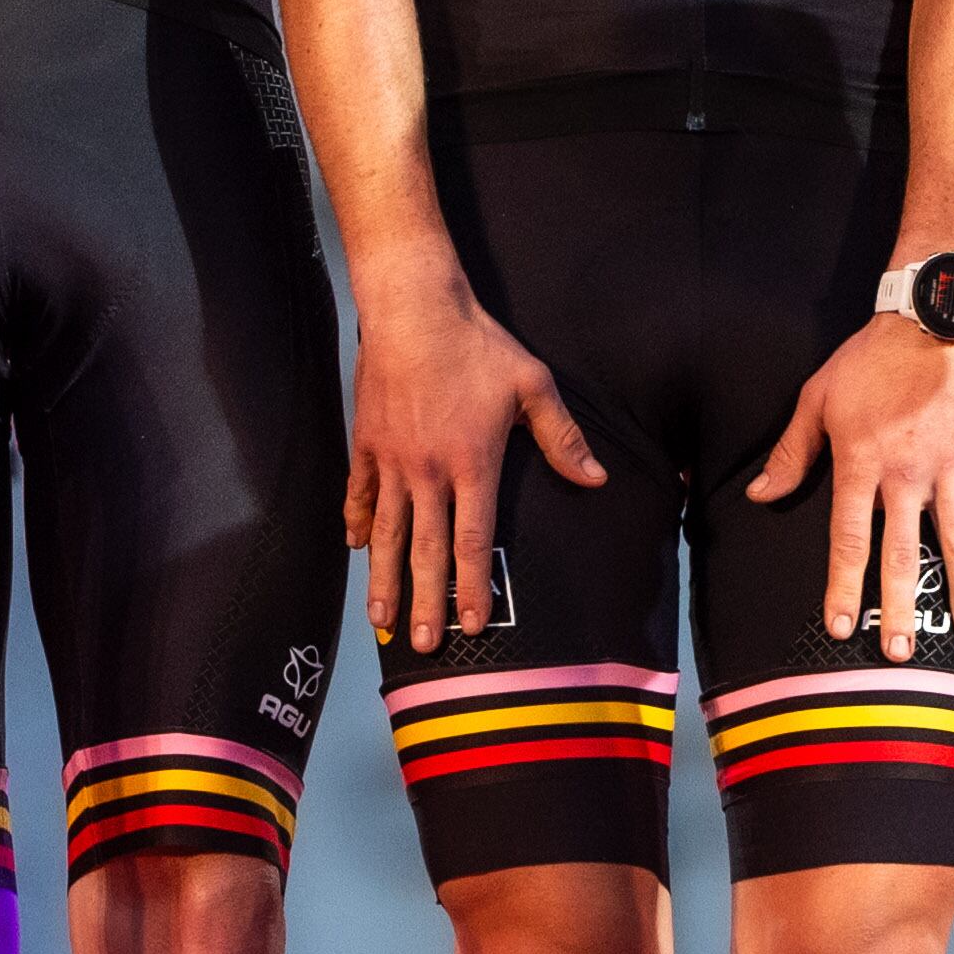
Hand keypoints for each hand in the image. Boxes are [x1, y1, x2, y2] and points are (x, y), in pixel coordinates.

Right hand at [346, 285, 605, 652]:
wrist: (412, 308)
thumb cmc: (477, 344)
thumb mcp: (532, 384)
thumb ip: (562, 437)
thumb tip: (596, 478)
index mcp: (472, 463)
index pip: (471, 540)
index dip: (471, 587)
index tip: (472, 624)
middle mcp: (428, 472)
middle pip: (425, 550)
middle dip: (424, 602)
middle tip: (422, 645)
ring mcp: (391, 460)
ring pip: (387, 533)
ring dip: (384, 579)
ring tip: (381, 621)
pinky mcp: (366, 442)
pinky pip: (359, 493)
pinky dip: (358, 523)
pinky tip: (357, 549)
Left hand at [748, 312, 953, 657]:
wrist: (932, 320)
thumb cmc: (868, 360)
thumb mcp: (817, 399)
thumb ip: (792, 453)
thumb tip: (762, 496)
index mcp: (861, 464)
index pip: (848, 539)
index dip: (843, 586)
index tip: (840, 625)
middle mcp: (907, 474)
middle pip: (904, 554)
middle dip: (901, 606)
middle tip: (897, 651)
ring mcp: (950, 467)